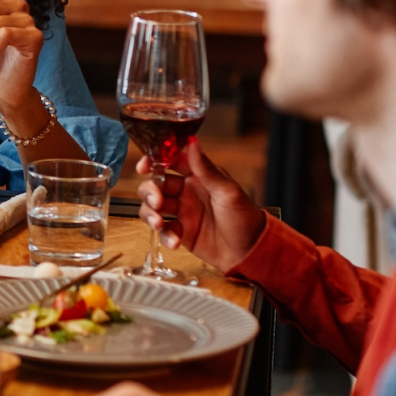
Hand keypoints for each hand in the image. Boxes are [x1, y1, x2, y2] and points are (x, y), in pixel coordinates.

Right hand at [139, 137, 266, 271]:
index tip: (144, 167)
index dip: (153, 162)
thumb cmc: (246, 218)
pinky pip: (163, 230)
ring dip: (151, 214)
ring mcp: (182, 213)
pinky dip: (165, 236)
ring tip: (160, 223)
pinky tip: (175, 241)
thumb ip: (206, 169)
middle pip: (155, 185)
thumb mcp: (227, 191)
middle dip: (150, 192)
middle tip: (157, 202)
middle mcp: (187, 193)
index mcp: (198, 178)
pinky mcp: (180, 232)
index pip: (170, 162)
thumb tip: (193, 142)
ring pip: (152, 207)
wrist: (252, 253)